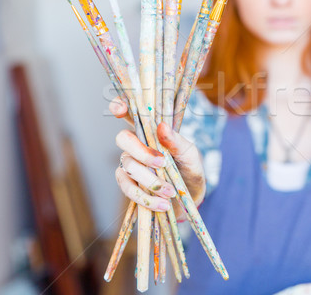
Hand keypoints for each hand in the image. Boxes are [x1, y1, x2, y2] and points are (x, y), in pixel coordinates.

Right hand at [110, 97, 206, 218]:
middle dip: (141, 152)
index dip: (119, 106)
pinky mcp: (128, 184)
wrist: (190, 196)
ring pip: (128, 166)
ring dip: (150, 180)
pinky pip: (127, 188)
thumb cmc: (189, 167)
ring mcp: (129, 164)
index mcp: (150, 130)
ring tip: (170, 192)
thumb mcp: (189, 153)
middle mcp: (135, 144)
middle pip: (123, 139)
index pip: (130, 113)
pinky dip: (145, 197)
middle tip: (162, 164)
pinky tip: (162, 204)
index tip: (119, 109)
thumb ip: (176, 141)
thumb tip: (162, 126)